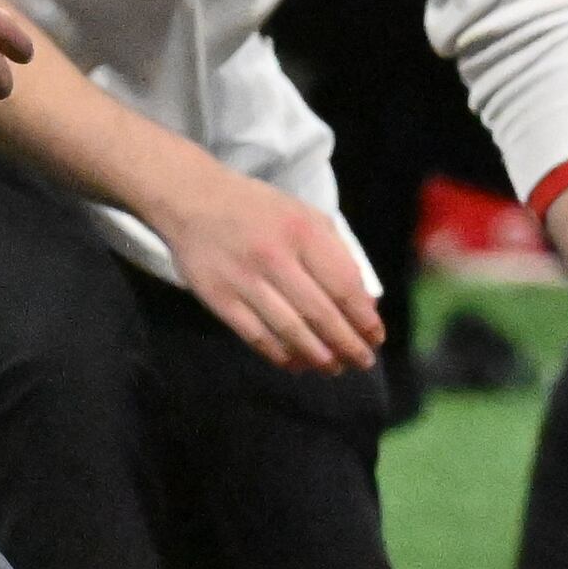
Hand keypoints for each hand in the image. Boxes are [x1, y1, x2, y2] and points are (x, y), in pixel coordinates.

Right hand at [152, 163, 383, 374]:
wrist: (192, 200)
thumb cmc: (258, 209)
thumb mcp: (304, 216)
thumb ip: (336, 254)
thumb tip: (362, 303)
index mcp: (303, 232)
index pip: (343, 285)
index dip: (363, 318)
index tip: (375, 337)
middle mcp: (275, 257)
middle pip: (320, 313)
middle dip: (347, 344)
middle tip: (362, 362)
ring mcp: (244, 280)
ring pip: (290, 330)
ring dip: (317, 355)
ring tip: (333, 368)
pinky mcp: (219, 298)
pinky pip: (256, 335)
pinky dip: (279, 354)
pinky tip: (295, 363)